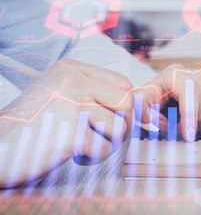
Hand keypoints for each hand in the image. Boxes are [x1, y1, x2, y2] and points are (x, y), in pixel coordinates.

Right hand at [0, 59, 133, 186]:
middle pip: (127, 102)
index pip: (122, 82)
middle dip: (123, 124)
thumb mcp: (63, 95)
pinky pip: (104, 148)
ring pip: (119, 126)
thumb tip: (140, 106)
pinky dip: (94, 157)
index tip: (128, 119)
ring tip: (84, 143)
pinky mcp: (69, 131)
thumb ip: (96, 94)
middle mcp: (71, 80)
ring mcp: (70, 104)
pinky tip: (74, 153)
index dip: (130, 104)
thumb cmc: (35, 123)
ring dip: (107, 142)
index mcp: (71, 68)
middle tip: (104, 135)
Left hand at [135, 64, 200, 141]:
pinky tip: (192, 128)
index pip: (191, 94)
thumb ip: (143, 111)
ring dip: (196, 132)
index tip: (187, 136)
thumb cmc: (150, 97)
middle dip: (188, 129)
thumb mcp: (140, 101)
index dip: (190, 117)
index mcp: (177, 73)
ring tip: (180, 129)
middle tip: (173, 133)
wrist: (160, 93)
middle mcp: (197, 76)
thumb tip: (160, 121)